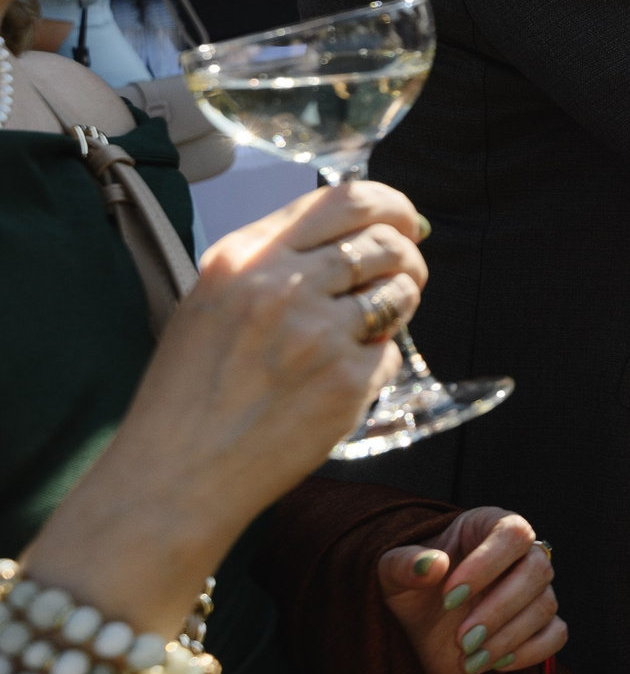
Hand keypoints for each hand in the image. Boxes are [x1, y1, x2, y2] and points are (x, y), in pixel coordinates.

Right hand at [18, 183, 427, 639]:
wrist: (176, 475)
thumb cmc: (192, 391)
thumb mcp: (213, 301)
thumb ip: (278, 261)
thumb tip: (361, 231)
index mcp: (244, 257)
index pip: (346, 199)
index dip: (392, 205)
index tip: (407, 221)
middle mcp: (281, 286)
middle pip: (385, 239)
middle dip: (408, 254)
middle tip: (404, 275)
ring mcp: (318, 334)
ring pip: (400, 291)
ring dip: (399, 304)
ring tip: (369, 328)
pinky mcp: (346, 381)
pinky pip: (391, 353)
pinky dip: (377, 363)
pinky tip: (339, 380)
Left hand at [377, 510, 563, 673]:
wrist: (411, 633)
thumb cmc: (406, 591)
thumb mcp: (390, 574)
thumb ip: (404, 564)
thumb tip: (432, 564)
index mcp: (487, 528)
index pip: (513, 533)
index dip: (488, 563)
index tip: (449, 597)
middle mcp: (518, 556)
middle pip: (538, 570)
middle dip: (500, 609)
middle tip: (461, 639)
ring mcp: (531, 591)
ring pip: (546, 605)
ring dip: (508, 637)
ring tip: (468, 659)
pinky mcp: (537, 625)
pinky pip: (555, 635)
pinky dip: (530, 652)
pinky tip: (493, 663)